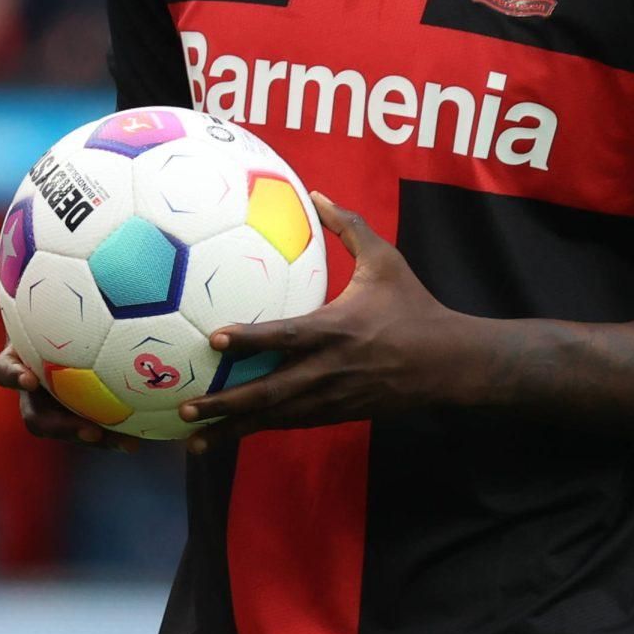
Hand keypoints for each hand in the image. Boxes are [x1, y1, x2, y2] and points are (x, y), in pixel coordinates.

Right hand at [0, 257, 138, 450]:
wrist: (79, 329)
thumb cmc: (50, 308)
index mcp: (19, 363)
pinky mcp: (89, 417)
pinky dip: (121, 433)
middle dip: (60, 427)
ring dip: (96, 437)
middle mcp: (38, 393)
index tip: (28, 377)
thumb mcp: (33, 293)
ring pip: (75, 430)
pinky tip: (144, 434)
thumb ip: (14, 280)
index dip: (13, 376)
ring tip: (123, 439)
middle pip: (39, 418)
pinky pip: (103, 430)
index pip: (5, 372)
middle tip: (86, 428)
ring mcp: (63, 409)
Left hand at [178, 194, 458, 448]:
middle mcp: (328, 369)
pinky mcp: (337, 414)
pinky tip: (229, 436)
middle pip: (269, 392)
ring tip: (194, 440)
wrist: (449, 364)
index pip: (286, 337)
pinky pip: (291, 423)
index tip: (215, 339)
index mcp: (336, 329)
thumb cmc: (414, 307)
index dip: (251, 339)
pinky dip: (259, 430)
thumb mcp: (385, 261)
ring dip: (234, 428)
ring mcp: (332, 398)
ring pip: (275, 417)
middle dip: (226, 404)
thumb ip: (350, 227)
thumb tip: (317, 193)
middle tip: (185, 407)